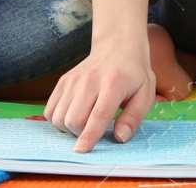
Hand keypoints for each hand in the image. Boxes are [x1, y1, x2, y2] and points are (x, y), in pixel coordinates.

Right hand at [44, 31, 154, 152]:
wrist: (117, 46)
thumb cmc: (134, 74)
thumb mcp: (145, 94)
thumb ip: (134, 117)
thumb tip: (120, 138)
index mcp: (113, 84)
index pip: (98, 115)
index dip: (89, 136)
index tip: (81, 151)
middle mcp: (89, 80)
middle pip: (74, 120)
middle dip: (81, 134)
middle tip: (95, 128)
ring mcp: (73, 80)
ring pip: (59, 117)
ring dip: (69, 128)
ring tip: (85, 121)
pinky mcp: (63, 81)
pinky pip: (50, 110)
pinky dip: (58, 120)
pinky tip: (73, 115)